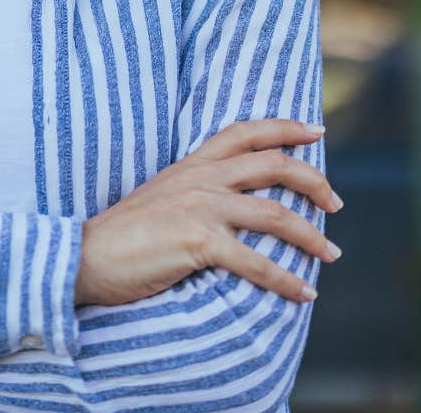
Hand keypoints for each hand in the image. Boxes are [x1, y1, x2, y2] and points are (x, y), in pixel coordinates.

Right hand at [75, 119, 341, 306]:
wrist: (85, 256)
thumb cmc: (122, 236)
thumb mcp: (160, 197)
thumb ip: (193, 192)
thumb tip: (227, 205)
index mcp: (191, 165)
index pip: (245, 132)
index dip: (285, 128)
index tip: (316, 131)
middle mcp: (200, 179)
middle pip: (273, 165)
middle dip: (314, 181)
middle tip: (335, 204)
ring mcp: (200, 208)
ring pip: (276, 214)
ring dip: (312, 236)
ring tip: (332, 253)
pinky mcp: (198, 241)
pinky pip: (257, 262)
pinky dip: (287, 280)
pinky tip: (304, 293)